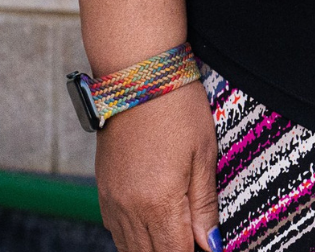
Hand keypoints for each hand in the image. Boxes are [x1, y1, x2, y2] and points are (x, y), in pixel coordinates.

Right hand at [94, 83, 217, 251]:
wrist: (138, 79)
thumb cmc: (178, 110)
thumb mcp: (204, 156)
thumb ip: (204, 206)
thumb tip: (210, 245)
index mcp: (158, 203)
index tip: (207, 249)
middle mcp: (128, 209)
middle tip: (193, 243)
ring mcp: (112, 201)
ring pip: (129, 247)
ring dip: (152, 249)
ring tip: (176, 239)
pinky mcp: (103, 191)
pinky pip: (115, 230)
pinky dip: (134, 238)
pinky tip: (151, 229)